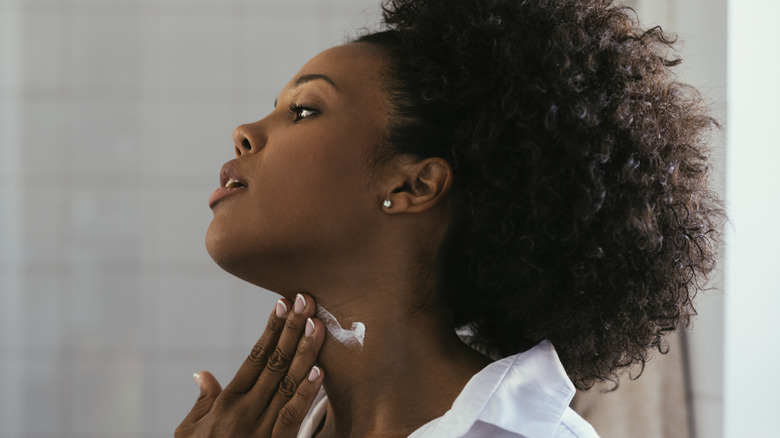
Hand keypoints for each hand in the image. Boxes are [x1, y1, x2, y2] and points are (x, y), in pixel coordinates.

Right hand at [176, 293, 324, 437]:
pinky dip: (306, 393)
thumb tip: (203, 373)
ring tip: (316, 324)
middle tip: (306, 299)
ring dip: (304, 352)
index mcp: (227, 403)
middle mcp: (244, 411)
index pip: (254, 357)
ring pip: (287, 383)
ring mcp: (261, 429)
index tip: (283, 304)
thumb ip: (202, 402)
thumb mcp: (191, 432)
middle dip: (292, 328)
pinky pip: (293, 417)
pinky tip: (319, 371)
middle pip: (274, 362)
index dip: (271, 329)